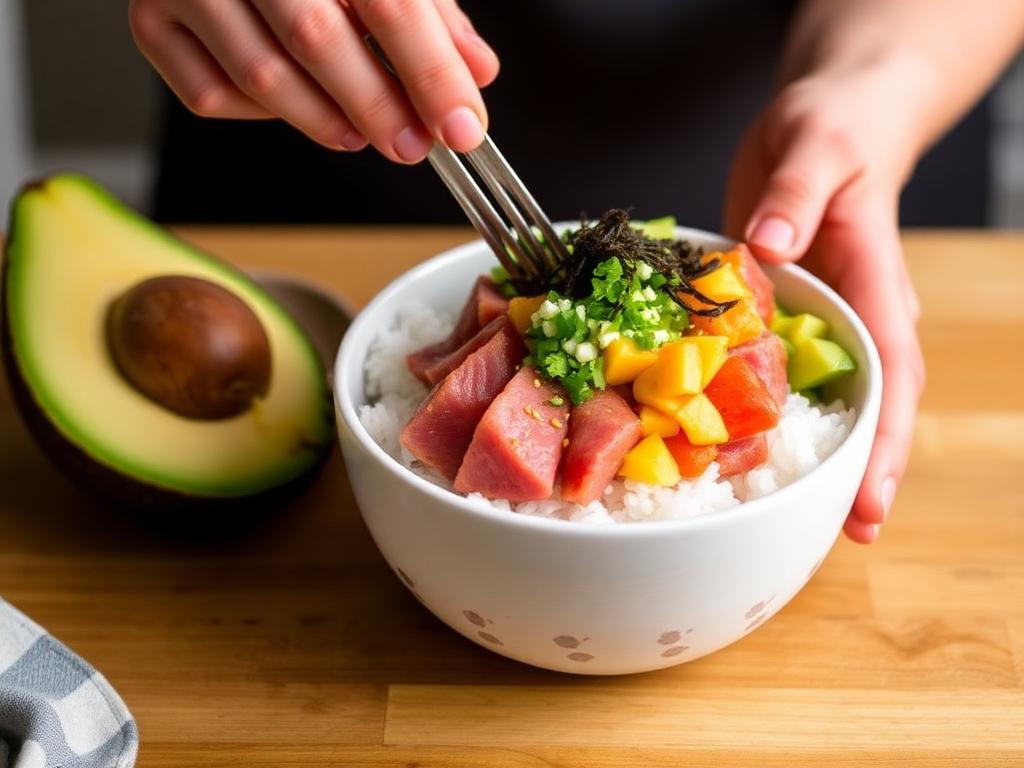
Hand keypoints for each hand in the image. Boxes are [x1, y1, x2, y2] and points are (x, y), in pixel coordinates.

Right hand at [129, 0, 499, 161]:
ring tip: (362, 136)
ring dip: (325, 121)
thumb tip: (475, 74)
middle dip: (378, 107)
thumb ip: (430, 16)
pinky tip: (296, 105)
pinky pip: (211, 95)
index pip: (388, 1)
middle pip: (317, 39)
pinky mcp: (151, 21)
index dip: (431, 73)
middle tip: (413, 145)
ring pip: (261, 75)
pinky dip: (264, 116)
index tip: (463, 128)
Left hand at [725, 70, 925, 543]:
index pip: (892, 377)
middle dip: (859, 473)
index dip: (883, 446)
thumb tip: (772, 252)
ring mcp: (820, 321)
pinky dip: (762, 410)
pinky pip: (776, 371)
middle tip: (839, 537)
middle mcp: (855, 316)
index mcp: (874, 286)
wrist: (822, 124)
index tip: (869, 504)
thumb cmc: (832, 129)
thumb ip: (796, 197)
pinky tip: (734, 446)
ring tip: (792, 518)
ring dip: (815, 456)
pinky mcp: (784, 316)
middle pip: (869, 407)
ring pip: (827, 399)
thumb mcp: (815, 147)